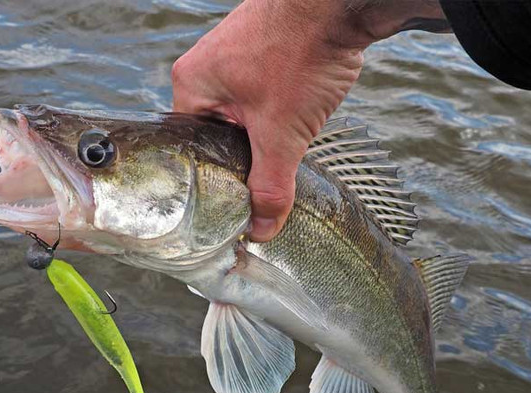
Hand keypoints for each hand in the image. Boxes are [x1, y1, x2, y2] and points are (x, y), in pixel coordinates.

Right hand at [172, 0, 447, 241]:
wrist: (339, 0)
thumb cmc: (299, 52)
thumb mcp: (281, 133)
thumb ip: (269, 186)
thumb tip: (261, 231)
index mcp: (192, 84)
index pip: (190, 148)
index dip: (213, 178)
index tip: (231, 201)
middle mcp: (207, 67)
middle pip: (217, 133)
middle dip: (244, 156)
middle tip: (262, 177)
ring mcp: (236, 55)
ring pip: (244, 115)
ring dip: (265, 133)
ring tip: (285, 142)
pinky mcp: (266, 49)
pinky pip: (264, 94)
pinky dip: (280, 111)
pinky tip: (299, 116)